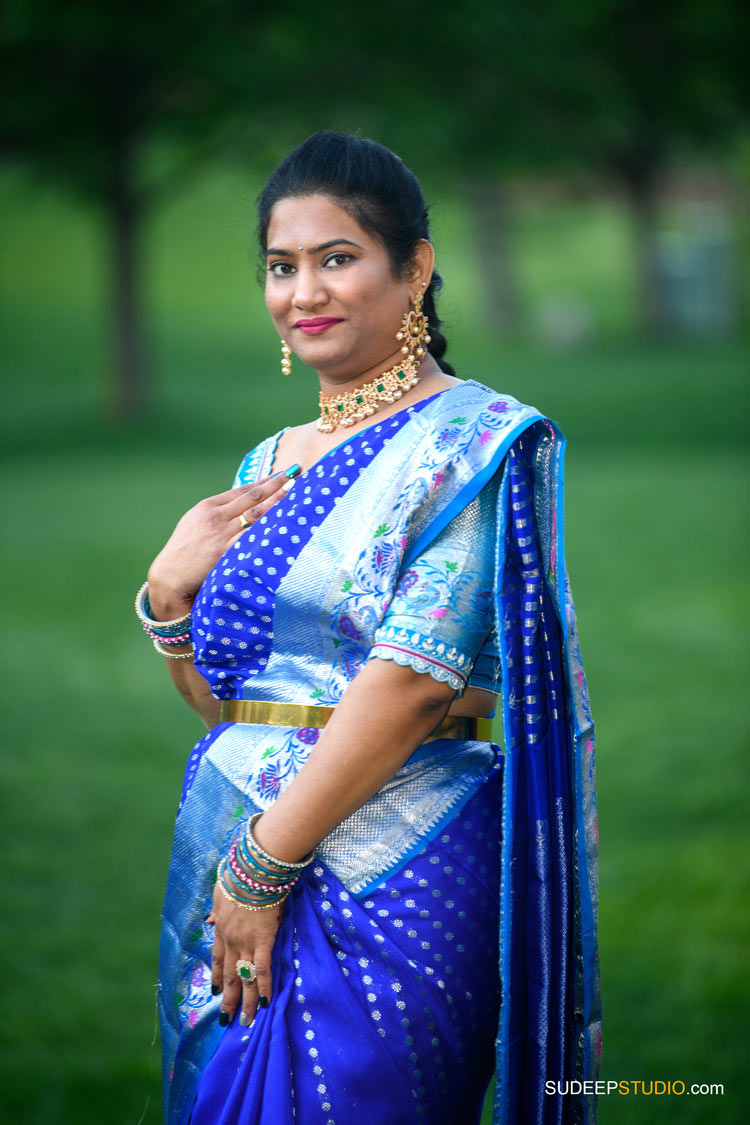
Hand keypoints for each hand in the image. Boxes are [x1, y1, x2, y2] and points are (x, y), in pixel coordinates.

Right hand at [147, 469, 298, 617]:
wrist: (169, 576)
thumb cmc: (183, 551)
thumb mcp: (195, 523)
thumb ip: (217, 514)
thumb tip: (240, 506)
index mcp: (208, 506)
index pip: (242, 490)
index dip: (264, 481)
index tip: (280, 475)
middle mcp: (216, 516)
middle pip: (252, 496)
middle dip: (275, 483)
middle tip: (294, 472)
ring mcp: (221, 533)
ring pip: (256, 513)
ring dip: (277, 500)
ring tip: (293, 490)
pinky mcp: (225, 552)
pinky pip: (252, 537)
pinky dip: (268, 528)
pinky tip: (283, 523)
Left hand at [208, 887, 284, 1027]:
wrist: (252, 872)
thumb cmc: (238, 877)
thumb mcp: (220, 893)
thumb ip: (216, 909)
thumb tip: (209, 920)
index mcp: (221, 928)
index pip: (218, 958)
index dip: (217, 976)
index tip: (216, 992)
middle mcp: (231, 940)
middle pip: (229, 974)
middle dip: (228, 998)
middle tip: (226, 1019)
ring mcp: (246, 942)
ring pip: (244, 977)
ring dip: (244, 1001)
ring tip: (244, 1020)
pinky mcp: (263, 941)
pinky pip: (263, 968)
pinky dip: (263, 986)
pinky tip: (264, 1002)